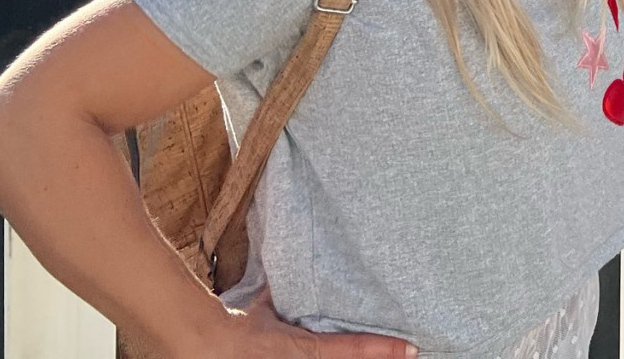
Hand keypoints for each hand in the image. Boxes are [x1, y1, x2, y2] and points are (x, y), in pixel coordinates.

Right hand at [209, 289, 417, 358]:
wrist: (212, 348)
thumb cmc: (241, 329)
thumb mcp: (265, 310)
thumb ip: (280, 294)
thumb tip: (283, 273)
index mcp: (308, 348)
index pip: (352, 349)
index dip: (384, 350)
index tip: (411, 349)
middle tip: (409, 356)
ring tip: (398, 357)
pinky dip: (347, 356)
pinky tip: (379, 355)